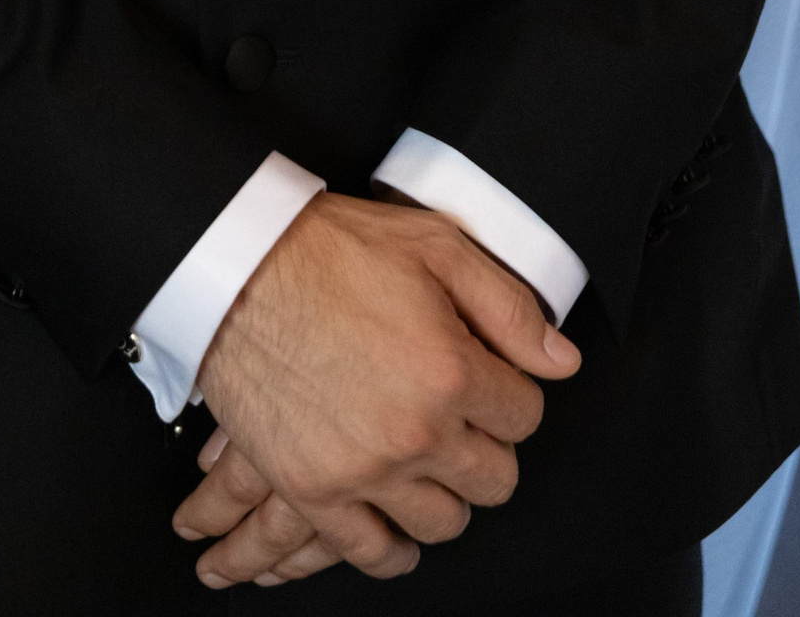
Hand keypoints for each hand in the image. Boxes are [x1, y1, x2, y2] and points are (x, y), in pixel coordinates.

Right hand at [172, 193, 579, 587]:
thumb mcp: (436, 246)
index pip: (524, 416)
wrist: (237, 266)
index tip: (491, 382)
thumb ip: (509, 307)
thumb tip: (562, 359)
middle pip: (494, 479)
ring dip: (444, 496)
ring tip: (429, 467)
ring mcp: (364, 469)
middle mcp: (415, 432)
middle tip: (462, 421)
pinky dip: (390, 551)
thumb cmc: (328, 250)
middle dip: (486, 447)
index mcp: (451, 371)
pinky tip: (395, 532)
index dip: (511, 393)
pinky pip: (370, 553)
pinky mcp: (314, 490)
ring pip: (443, 523)